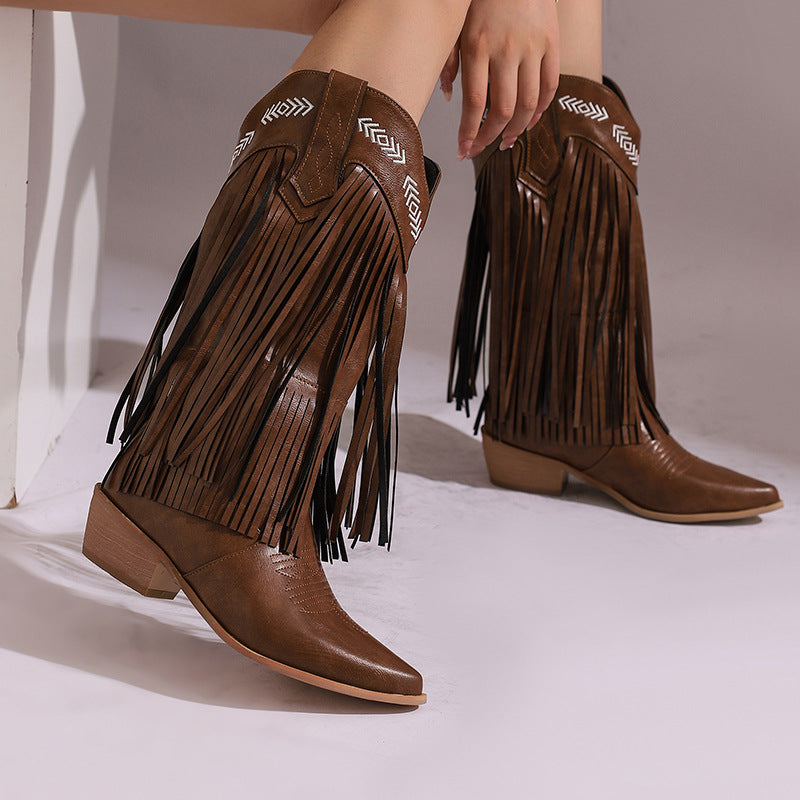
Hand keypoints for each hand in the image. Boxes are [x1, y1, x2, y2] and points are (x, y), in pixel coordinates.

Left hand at [439, 0, 559, 159]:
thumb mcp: (457, 24)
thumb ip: (449, 60)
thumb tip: (446, 96)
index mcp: (477, 46)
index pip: (475, 103)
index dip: (470, 132)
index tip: (464, 149)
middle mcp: (506, 49)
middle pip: (503, 109)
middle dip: (490, 137)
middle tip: (482, 149)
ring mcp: (532, 46)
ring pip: (529, 103)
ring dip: (517, 130)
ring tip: (506, 141)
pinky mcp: (552, 42)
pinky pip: (550, 85)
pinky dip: (541, 109)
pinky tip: (530, 120)